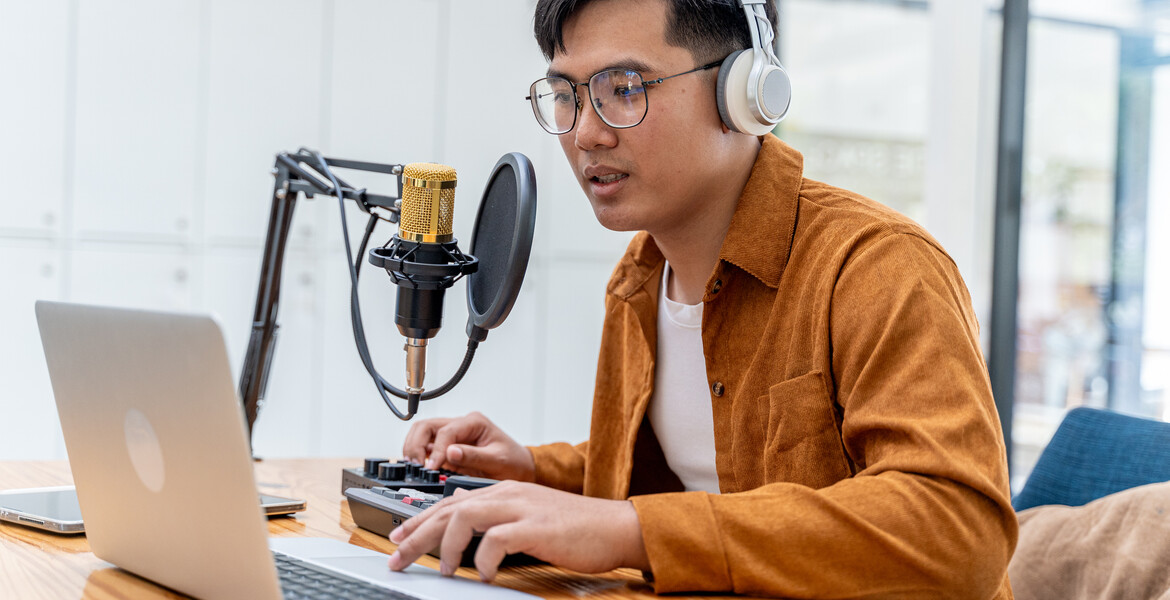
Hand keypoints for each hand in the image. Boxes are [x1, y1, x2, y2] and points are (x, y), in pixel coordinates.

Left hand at [386, 482, 649, 580]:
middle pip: (448, 508)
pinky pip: (496, 540)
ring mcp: (521, 508)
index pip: (451, 501)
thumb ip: (499, 517)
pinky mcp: (535, 527)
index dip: (420, 520)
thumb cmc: (576, 528)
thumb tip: (467, 527)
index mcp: (504, 491)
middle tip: (398, 557)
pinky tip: (482, 575)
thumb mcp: (529, 517)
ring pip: (464, 517)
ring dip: (447, 546)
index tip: (399, 537)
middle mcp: (508, 494)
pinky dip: (483, 560)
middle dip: (417, 534)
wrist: (615, 526)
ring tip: (443, 569)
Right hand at [401, 411, 535, 481]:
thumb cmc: (513, 462)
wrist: (519, 468)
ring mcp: (453, 436)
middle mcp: (461, 425)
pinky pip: (427, 448)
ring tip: (416, 468)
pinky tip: (421, 469)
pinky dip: (419, 457)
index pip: (446, 431)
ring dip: (414, 449)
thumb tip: (450, 453)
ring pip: (421, 434)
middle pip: (426, 426)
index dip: (437, 451)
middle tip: (417, 466)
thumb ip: (474, 456)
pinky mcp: (448, 448)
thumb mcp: (497, 460)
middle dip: (417, 445)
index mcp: (474, 422)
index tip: (432, 468)